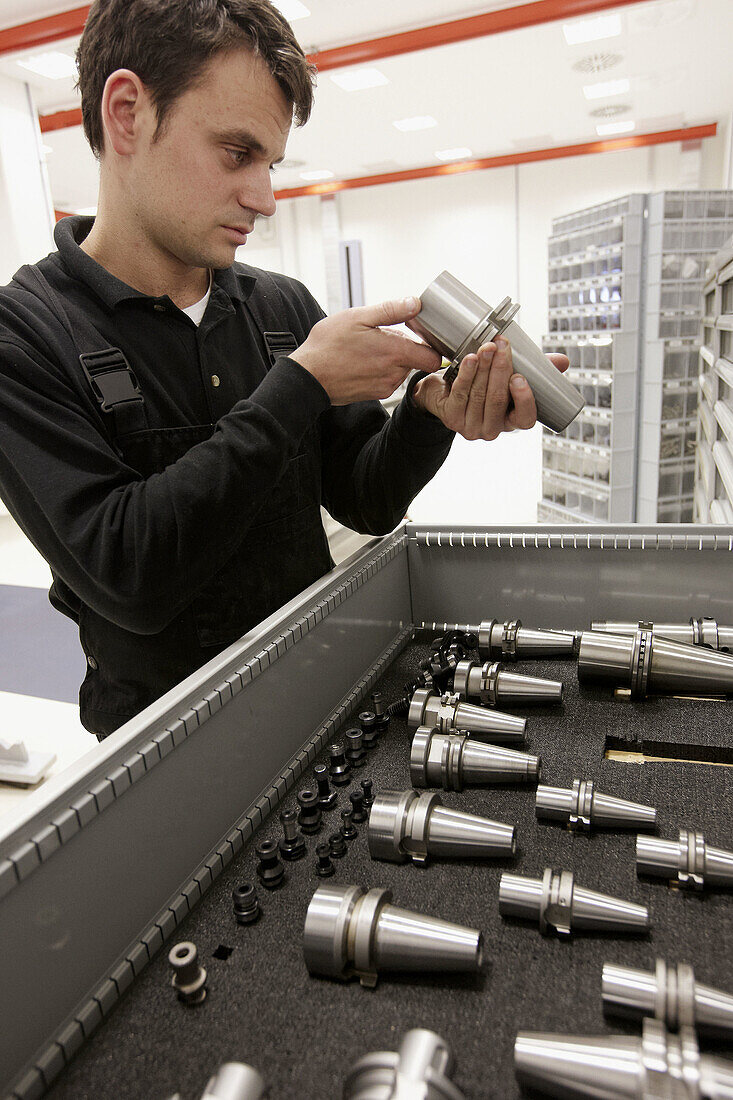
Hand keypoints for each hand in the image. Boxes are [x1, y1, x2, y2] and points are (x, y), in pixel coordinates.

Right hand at [291, 297, 441, 405]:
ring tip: (369, 348)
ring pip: (401, 369)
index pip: (433, 357)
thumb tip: (415, 303)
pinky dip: (381, 369)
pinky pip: (388, 379)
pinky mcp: (375, 394)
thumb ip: (391, 310)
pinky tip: (363, 360)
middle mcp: (394, 373)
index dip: (431, 345)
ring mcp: (385, 386)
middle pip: (416, 360)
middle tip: (385, 336)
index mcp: (395, 353)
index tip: (420, 335)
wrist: (308, 376)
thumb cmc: (328, 346)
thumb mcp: (358, 317)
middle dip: (406, 347)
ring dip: (392, 358)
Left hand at [411, 336, 568, 439]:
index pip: (525, 420)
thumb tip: (563, 362)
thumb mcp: (511, 376)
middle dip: (501, 370)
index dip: (524, 400)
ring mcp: (470, 427)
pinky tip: (470, 359)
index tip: (520, 377)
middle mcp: (492, 429)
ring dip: (484, 367)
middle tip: (502, 346)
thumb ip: (537, 371)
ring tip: (487, 346)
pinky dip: (466, 373)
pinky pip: (461, 394)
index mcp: (511, 421)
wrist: (444, 390)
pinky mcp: (451, 418)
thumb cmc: (484, 383)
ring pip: (479, 395)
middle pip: (498, 400)